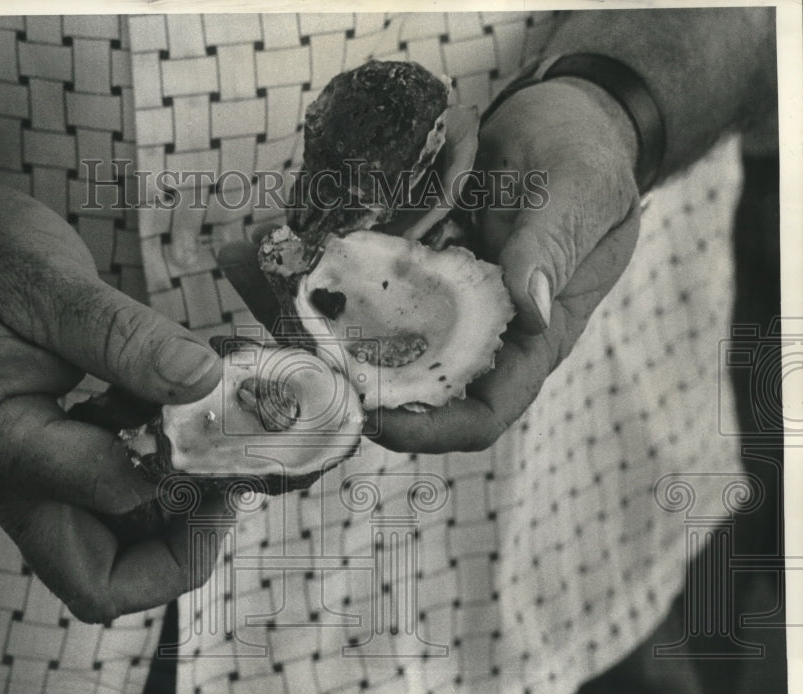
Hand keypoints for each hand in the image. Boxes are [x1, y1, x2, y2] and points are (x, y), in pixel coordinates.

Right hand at [0, 170, 225, 621]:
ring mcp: (27, 474)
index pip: (116, 498)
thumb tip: (203, 382)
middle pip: (100, 581)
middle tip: (222, 487)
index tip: (228, 424)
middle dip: (178, 552)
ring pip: (106, 549)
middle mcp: (12, 480)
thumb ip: (126, 338)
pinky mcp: (43, 456)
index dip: (187, 474)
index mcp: (5, 445)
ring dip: (168, 516)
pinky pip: (105, 497)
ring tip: (206, 442)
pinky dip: (151, 471)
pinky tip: (169, 410)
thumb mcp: (51, 282)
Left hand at [221, 79, 640, 453]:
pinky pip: (356, 273)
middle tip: (290, 360)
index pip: (482, 412)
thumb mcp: (578, 198)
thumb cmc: (586, 162)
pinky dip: (310, 263)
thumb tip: (529, 312)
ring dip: (307, 318)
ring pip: (365, 330)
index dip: (432, 430)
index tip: (378, 420)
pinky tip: (259, 243)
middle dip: (345, 377)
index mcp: (526, 340)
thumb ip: (551, 250)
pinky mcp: (406, 260)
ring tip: (253, 280)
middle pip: (406, 380)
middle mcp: (471, 329)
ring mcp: (433, 296)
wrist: (561, 117)